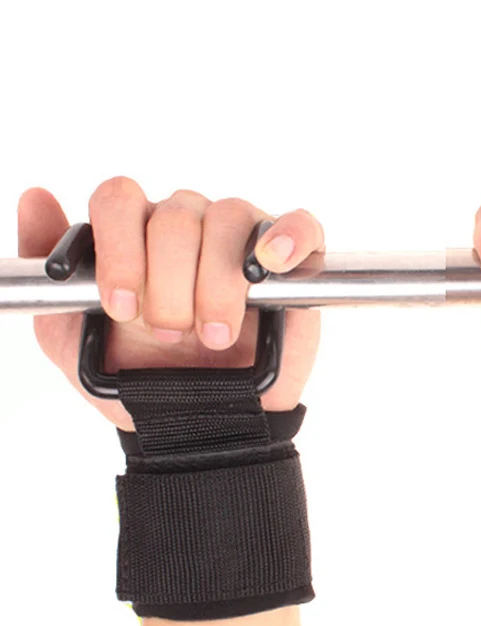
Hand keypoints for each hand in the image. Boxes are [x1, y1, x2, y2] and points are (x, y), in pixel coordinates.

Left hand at [18, 177, 324, 431]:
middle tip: (170, 333)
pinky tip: (269, 262)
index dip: (120, 250)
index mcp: (138, 236)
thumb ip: (48, 271)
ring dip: (217, 281)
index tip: (122, 308)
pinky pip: (300, 226)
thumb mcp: (69, 335)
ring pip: (229, 218)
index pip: (121, 200)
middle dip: (169, 282)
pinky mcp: (294, 265)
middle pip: (175, 213)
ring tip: (216, 334)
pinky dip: (289, 236)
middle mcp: (190, 228)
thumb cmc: (139, 381)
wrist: (198, 427)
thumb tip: (35, 197)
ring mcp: (243, 242)